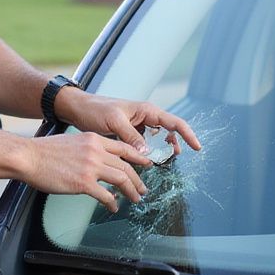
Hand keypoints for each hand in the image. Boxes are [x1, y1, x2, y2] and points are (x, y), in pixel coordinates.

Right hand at [24, 132, 151, 212]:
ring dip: (131, 191)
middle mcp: (96, 151)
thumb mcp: (72, 141)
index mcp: (94, 139)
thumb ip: (88, 148)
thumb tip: (97, 160)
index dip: (138, 157)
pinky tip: (113, 206)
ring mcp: (91, 167)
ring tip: (135, 198)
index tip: (146, 164)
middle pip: (126, 165)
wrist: (29, 157)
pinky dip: (113, 202)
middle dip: (138, 179)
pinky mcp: (83, 183)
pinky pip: (106, 195)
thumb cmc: (44, 151)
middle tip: (143, 188)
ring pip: (122, 179)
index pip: (123, 148)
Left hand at [55, 88, 201, 156]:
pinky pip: (144, 146)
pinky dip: (146, 155)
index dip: (188, 135)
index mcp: (146, 110)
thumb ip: (131, 137)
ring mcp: (138, 127)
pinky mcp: (129, 135)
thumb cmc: (95, 109)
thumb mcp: (114, 122)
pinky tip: (143, 164)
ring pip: (156, 142)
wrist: (78, 109)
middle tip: (171, 161)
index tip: (197, 147)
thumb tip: (147, 154)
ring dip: (158, 153)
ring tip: (158, 165)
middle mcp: (145, 118)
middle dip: (173, 147)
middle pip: (168, 134)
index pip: (174, 122)